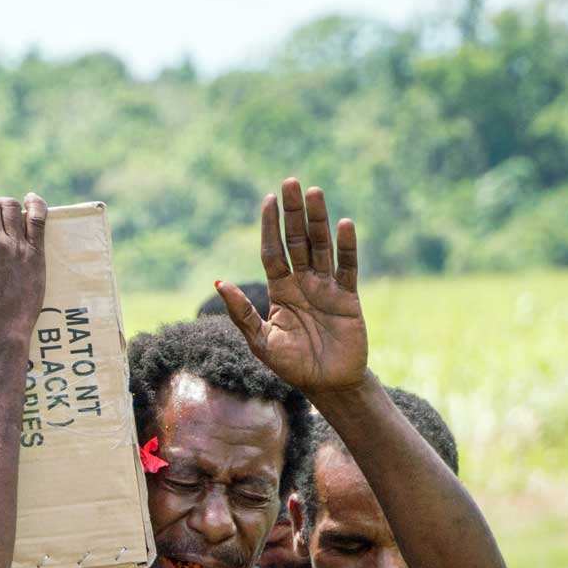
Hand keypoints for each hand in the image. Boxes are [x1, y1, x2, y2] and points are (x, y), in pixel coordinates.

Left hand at [216, 178, 366, 396]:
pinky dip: (347, 247)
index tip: (268, 200)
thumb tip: (219, 283)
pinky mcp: (348, 297)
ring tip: (315, 192)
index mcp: (280, 290)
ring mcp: (326, 288)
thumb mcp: (260, 341)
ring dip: (318, 220)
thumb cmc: (291, 365)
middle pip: (297, 240)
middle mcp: (303, 283)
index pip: (273, 252)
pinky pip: (347, 268)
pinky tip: (344, 224)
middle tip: (291, 182)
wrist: (326, 385)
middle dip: (293, 213)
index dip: (270, 227)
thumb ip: (242, 313)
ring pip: (321, 246)